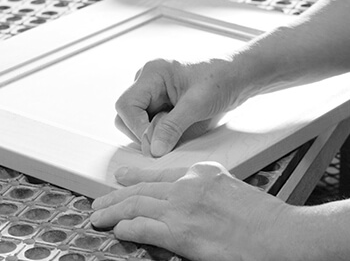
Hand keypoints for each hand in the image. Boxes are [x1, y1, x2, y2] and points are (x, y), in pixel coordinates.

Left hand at [91, 162, 292, 260]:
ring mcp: (183, 208)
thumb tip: (178, 200)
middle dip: (115, 196)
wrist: (281, 233)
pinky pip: (145, 228)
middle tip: (99, 201)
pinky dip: (127, 228)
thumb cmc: (260, 214)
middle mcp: (188, 185)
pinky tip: (117, 230)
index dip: (134, 177)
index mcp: (200, 172)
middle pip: (141, 189)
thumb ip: (200, 189)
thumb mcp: (227, 188)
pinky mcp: (183, 234)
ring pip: (136, 206)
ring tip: (98, 216)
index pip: (158, 174)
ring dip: (113, 212)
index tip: (121, 178)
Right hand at [115, 58, 239, 156]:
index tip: (154, 143)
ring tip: (176, 130)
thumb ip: (172, 127)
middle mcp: (148, 82)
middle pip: (126, 115)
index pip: (126, 105)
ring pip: (136, 121)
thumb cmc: (219, 80)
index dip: (137, 127)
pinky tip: (178, 129)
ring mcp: (154, 93)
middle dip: (142, 132)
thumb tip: (153, 149)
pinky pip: (150, 122)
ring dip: (151, 133)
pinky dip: (159, 132)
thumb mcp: (196, 105)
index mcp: (152, 74)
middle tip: (165, 141)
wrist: (236, 77)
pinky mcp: (161, 102)